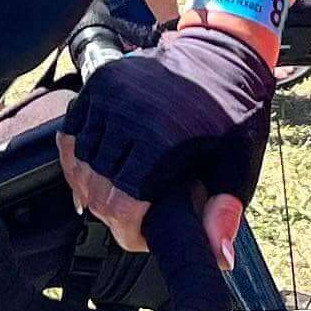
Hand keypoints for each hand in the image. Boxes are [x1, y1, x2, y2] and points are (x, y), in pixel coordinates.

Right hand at [58, 23, 275, 253]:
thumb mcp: (238, 163)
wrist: (223, 52)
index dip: (128, 231)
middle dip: (111, 213)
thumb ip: (224, 210)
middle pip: (97, 187)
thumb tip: (219, 258)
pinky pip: (72, 131)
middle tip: (131, 220)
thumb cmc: (233, 112)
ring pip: (80, 161)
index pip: (122, 204)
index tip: (141, 238)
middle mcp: (128, 115)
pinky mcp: (100, 83)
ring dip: (91, 187)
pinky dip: (77, 156)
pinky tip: (94, 170)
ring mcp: (110, 95)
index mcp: (162, 139)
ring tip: (114, 197)